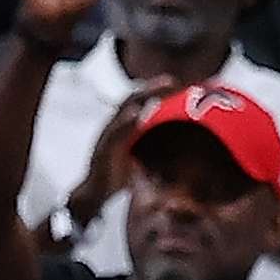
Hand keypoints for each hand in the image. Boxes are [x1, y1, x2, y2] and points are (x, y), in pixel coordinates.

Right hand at [65, 76, 176, 228]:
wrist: (94, 198)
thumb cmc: (118, 178)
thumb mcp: (141, 159)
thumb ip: (155, 147)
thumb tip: (184, 145)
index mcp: (124, 129)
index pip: (140, 102)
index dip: (157, 91)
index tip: (178, 83)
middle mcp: (114, 129)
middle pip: (133, 100)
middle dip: (152, 88)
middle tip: (172, 80)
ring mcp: (107, 138)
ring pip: (124, 110)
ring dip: (142, 97)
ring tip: (160, 87)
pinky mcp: (102, 152)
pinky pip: (113, 133)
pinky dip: (124, 122)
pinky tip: (135, 114)